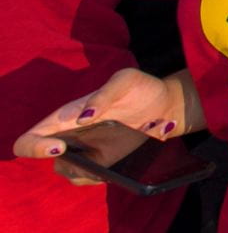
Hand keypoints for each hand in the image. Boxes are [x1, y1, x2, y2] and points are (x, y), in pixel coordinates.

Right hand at [15, 67, 190, 164]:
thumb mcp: (126, 80)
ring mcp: (86, 152)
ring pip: (68, 173)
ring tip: (110, 159)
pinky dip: (97, 178)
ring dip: (84, 172)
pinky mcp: (103, 164)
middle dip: (67, 165)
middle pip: (48, 161)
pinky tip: (115, 166)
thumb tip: (83, 117)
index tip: (58, 147)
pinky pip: (89, 179)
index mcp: (66, 116)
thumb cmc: (141, 89)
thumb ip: (105, 93)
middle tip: (92, 160)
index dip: (33, 147)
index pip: (29, 139)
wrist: (166, 105)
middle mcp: (71, 136)